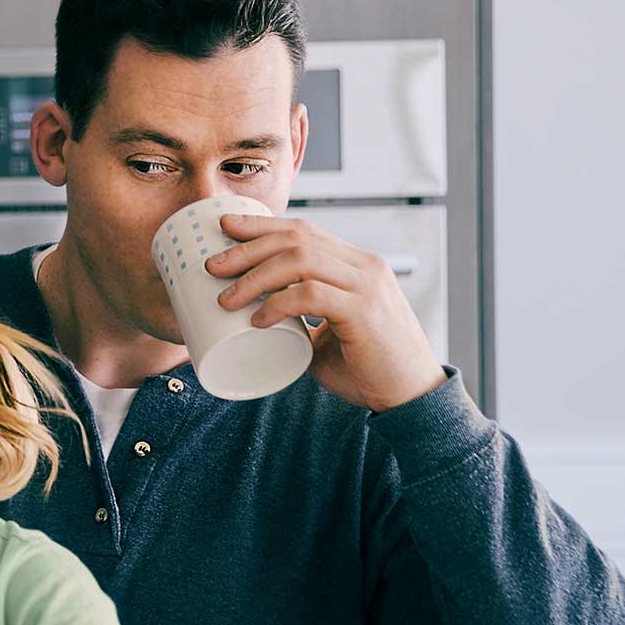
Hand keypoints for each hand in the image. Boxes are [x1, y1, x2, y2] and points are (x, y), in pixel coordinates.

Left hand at [210, 213, 446, 412]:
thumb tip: (256, 320)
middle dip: (248, 247)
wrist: (411, 398)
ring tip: (226, 298)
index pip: (304, 230)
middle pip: (296, 238)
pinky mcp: (364, 312)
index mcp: (356, 265)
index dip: (262, 226)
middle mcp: (364, 266)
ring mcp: (367, 286)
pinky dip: (278, 303)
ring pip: (300, 260)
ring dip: (255, 276)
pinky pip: (311, 294)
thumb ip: (301, 321)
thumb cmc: (367, 368)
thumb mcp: (329, 334)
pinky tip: (258, 319)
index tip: (224, 229)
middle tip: (212, 265)